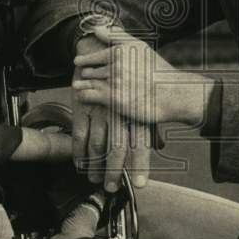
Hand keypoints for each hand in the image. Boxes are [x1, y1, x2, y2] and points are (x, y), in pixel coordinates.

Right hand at [72, 33, 149, 191]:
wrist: (98, 49)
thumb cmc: (125, 77)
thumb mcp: (141, 97)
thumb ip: (149, 121)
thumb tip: (160, 144)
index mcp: (136, 110)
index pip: (140, 142)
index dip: (140, 165)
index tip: (139, 185)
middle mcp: (119, 112)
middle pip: (118, 148)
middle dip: (114, 171)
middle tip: (111, 188)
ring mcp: (100, 110)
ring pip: (97, 144)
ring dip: (95, 166)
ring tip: (95, 180)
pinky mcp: (82, 108)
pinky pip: (79, 134)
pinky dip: (78, 151)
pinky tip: (79, 164)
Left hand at [73, 24, 213, 126]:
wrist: (170, 94)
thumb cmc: (156, 70)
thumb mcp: (139, 47)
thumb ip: (116, 37)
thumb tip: (96, 28)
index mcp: (118, 52)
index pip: (92, 57)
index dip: (84, 60)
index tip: (78, 62)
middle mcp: (114, 65)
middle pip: (88, 71)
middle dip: (85, 74)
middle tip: (80, 77)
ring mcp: (112, 82)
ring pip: (86, 83)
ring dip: (81, 85)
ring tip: (78, 86)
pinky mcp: (112, 99)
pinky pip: (87, 96)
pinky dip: (83, 96)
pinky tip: (83, 97)